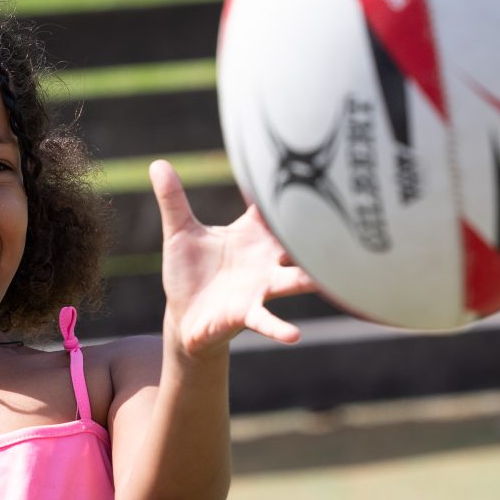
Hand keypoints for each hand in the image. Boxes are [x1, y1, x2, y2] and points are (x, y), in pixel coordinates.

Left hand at [152, 160, 317, 356]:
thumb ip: (173, 199)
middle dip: (316, 234)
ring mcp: (260, 286)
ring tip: (325, 280)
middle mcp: (265, 258)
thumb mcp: (179, 232)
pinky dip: (279, 327)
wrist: (184, 315)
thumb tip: (157, 163)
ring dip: (310, 280)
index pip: (273, 206)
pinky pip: (267, 320)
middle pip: (297, 242)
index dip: (286, 190)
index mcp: (252, 234)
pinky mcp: (247, 313)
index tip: (306, 168)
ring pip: (294, 280)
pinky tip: (294, 336)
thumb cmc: (189, 271)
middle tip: (342, 219)